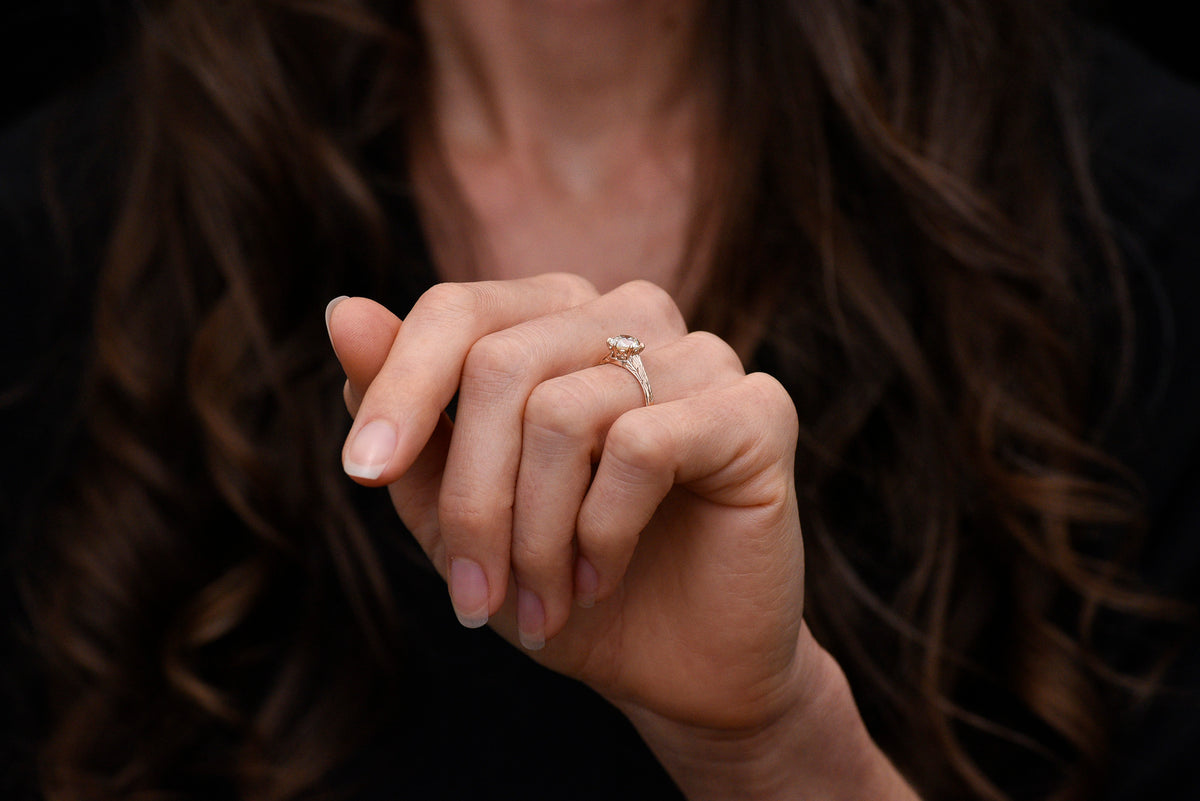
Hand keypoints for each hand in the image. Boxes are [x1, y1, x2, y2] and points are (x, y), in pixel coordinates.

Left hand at [326, 274, 805, 732]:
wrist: (677, 667)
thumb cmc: (561, 579)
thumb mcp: (456, 509)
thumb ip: (407, 416)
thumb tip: (343, 311)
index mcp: (558, 321)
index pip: (459, 309)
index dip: (399, 389)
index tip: (362, 474)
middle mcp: (631, 316)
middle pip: (501, 367)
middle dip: (471, 502)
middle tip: (472, 598)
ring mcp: (701, 355)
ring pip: (565, 414)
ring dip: (534, 537)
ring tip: (542, 602)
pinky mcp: (757, 408)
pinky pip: (642, 446)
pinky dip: (601, 533)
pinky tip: (601, 576)